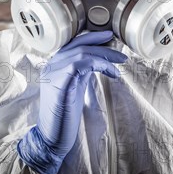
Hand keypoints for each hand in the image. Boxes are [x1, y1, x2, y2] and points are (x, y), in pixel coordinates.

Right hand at [18, 31, 126, 173]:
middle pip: (79, 45)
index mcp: (54, 64)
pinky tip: (112, 73)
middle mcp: (51, 65)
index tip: (110, 36)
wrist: (52, 137)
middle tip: (121, 53)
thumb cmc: (65, 114)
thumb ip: (83, 70)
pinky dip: (100, 65)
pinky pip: (80, 65)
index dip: (93, 37)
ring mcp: (53, 73)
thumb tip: (99, 58)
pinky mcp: (59, 84)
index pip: (74, 43)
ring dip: (105, 57)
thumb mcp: (76, 86)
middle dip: (103, 45)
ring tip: (120, 64)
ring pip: (82, 53)